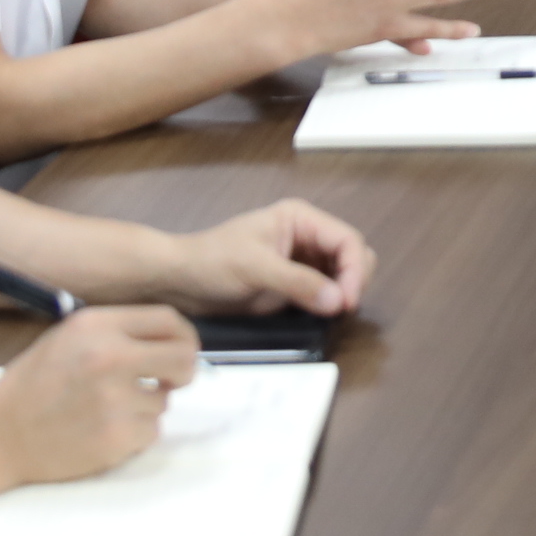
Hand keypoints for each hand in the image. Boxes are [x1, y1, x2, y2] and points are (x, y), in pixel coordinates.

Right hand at [0, 306, 196, 483]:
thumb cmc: (31, 387)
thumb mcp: (68, 338)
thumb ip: (116, 334)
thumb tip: (169, 342)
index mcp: (97, 326)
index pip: (168, 321)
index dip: (183, 336)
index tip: (182, 348)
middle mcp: (110, 357)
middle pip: (184, 358)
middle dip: (183, 371)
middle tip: (169, 381)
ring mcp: (115, 399)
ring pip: (164, 402)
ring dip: (144, 408)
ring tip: (103, 410)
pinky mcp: (118, 437)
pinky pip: (151, 432)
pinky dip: (134, 435)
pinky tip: (101, 430)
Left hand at [166, 197, 375, 316]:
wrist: (180, 280)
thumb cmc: (211, 261)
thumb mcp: (254, 268)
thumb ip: (298, 282)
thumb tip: (337, 301)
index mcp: (300, 219)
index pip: (347, 240)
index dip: (354, 270)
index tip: (346, 300)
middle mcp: (306, 237)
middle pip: (353, 257)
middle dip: (353, 281)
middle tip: (340, 309)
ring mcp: (302, 262)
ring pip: (343, 276)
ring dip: (344, 294)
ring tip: (331, 313)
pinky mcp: (295, 286)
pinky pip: (326, 294)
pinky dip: (330, 304)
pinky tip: (322, 315)